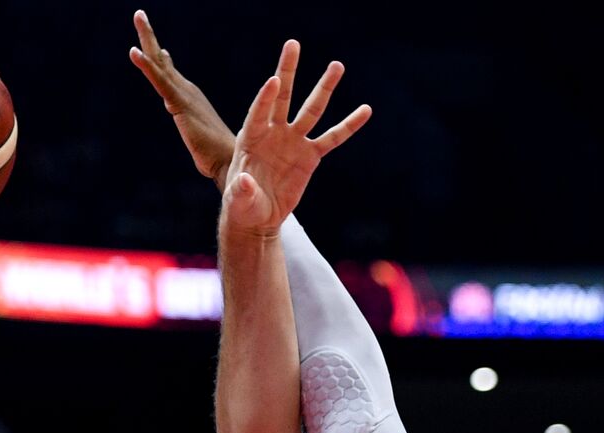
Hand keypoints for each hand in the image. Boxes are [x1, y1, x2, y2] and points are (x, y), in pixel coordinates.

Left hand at [129, 10, 236, 189]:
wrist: (229, 162)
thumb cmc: (216, 154)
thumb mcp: (197, 134)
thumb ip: (190, 124)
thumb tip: (188, 122)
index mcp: (188, 98)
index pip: (169, 74)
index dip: (159, 58)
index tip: (155, 45)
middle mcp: (186, 90)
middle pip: (162, 61)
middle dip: (149, 37)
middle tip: (139, 14)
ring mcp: (183, 94)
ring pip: (159, 63)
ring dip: (147, 38)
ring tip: (139, 15)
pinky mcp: (179, 104)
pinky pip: (160, 81)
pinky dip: (147, 66)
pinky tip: (134, 53)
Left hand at [222, 41, 370, 236]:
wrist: (258, 217)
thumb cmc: (242, 205)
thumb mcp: (238, 200)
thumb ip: (240, 189)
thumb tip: (244, 180)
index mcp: (250, 138)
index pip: (259, 112)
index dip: (266, 97)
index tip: (274, 80)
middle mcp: (273, 133)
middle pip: (282, 97)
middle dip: (288, 71)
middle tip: (293, 45)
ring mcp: (293, 141)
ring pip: (312, 110)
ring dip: (324, 88)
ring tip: (337, 65)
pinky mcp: (310, 156)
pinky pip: (333, 138)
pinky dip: (349, 125)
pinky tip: (365, 110)